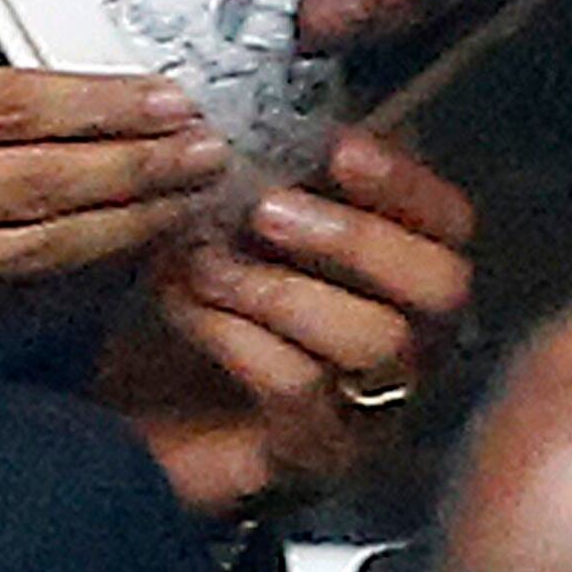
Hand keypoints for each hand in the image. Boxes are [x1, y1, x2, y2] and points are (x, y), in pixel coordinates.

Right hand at [0, 61, 228, 406]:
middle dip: (133, 169)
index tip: (166, 100)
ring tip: (190, 200)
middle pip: (33, 184)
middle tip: (205, 154)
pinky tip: (137, 252)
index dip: (95, 106)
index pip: (4, 110)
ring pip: (35, 250)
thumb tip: (72, 97)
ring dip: (126, 226)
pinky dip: (83, 274)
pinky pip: (15, 296)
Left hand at [99, 127, 476, 520]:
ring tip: (205, 258)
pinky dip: (234, 332)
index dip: (404, 181)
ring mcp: (368, 408)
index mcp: (402, 275)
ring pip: (375, 340)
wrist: (121, 406)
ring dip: (281, 285)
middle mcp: (408, 344)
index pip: (450, 223)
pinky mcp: (310, 453)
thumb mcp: (240, 223)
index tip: (337, 147)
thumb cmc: (193, 301)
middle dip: (356, 236)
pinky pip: (297, 389)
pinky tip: (183, 303)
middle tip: (267, 210)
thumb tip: (289, 118)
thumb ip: (282, 178)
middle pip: (442, 286)